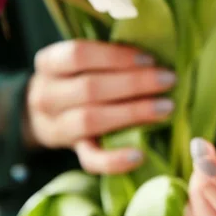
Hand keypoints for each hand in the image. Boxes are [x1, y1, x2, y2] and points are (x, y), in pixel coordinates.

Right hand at [25, 40, 175, 174]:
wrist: (47, 115)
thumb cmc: (77, 78)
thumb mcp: (81, 62)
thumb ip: (108, 56)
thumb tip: (154, 56)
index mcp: (49, 63)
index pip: (78, 54)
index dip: (115, 56)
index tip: (149, 59)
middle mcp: (46, 95)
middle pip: (89, 88)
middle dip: (135, 83)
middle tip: (169, 80)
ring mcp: (56, 126)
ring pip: (90, 120)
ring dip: (132, 113)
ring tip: (166, 107)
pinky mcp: (72, 151)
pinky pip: (90, 160)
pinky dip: (115, 160)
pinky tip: (140, 155)